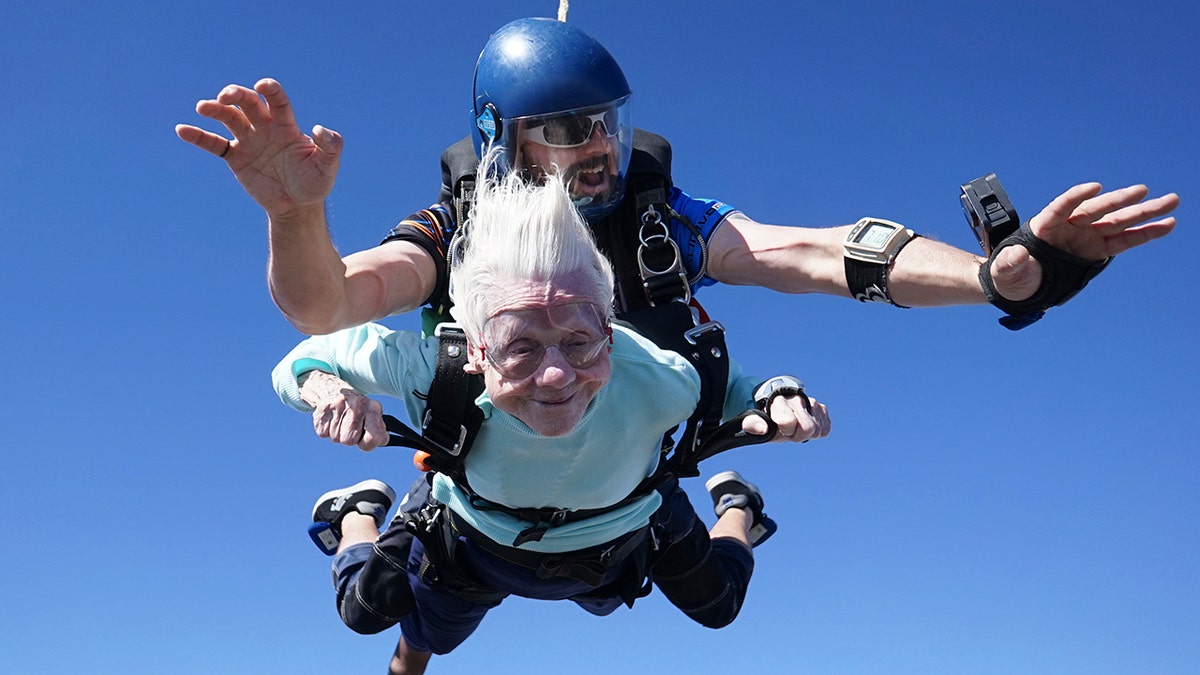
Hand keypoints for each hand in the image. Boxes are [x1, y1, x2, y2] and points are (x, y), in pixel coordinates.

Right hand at [175, 78, 342, 217]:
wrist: (297, 206)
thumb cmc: (314, 183)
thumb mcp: (327, 168)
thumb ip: (330, 147)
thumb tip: (320, 129)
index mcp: (287, 126)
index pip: (277, 101)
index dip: (270, 90)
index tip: (262, 85)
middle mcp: (265, 128)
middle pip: (248, 103)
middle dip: (236, 95)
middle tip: (226, 96)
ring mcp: (248, 141)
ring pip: (229, 118)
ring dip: (215, 110)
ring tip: (203, 107)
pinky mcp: (235, 157)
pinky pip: (214, 144)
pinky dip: (198, 137)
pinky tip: (182, 130)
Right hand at [299, 371, 388, 450]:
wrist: (335, 391)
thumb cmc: (358, 411)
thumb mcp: (373, 417)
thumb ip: (379, 432)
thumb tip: (381, 440)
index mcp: (373, 407)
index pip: (374, 436)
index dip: (368, 443)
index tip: (365, 438)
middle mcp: (356, 404)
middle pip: (349, 440)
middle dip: (350, 438)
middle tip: (351, 427)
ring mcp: (338, 405)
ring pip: (335, 438)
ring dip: (338, 434)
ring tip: (341, 421)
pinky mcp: (322, 409)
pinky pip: (323, 433)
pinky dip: (327, 430)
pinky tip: (332, 419)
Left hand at [742, 393, 830, 442]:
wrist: (777, 404)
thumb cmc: (765, 415)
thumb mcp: (753, 421)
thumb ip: (753, 425)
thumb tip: (763, 428)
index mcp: (779, 401)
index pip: (789, 421)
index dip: (787, 430)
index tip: (781, 428)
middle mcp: (797, 399)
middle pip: (809, 428)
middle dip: (798, 434)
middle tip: (789, 430)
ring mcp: (812, 402)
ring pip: (818, 429)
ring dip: (807, 433)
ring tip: (796, 427)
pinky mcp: (822, 408)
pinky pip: (826, 428)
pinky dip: (817, 430)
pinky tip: (805, 424)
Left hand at [989, 183, 1178, 300]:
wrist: (1019, 283)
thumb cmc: (1010, 273)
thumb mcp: (1005, 269)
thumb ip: (1010, 262)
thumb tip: (1017, 255)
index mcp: (1045, 225)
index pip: (1061, 206)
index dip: (1076, 196)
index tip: (1093, 187)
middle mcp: (1070, 226)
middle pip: (1097, 210)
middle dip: (1119, 200)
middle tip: (1143, 190)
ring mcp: (1086, 236)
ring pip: (1118, 221)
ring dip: (1144, 212)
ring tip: (1171, 201)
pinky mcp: (1098, 250)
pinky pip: (1125, 240)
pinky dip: (1145, 234)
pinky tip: (1167, 225)